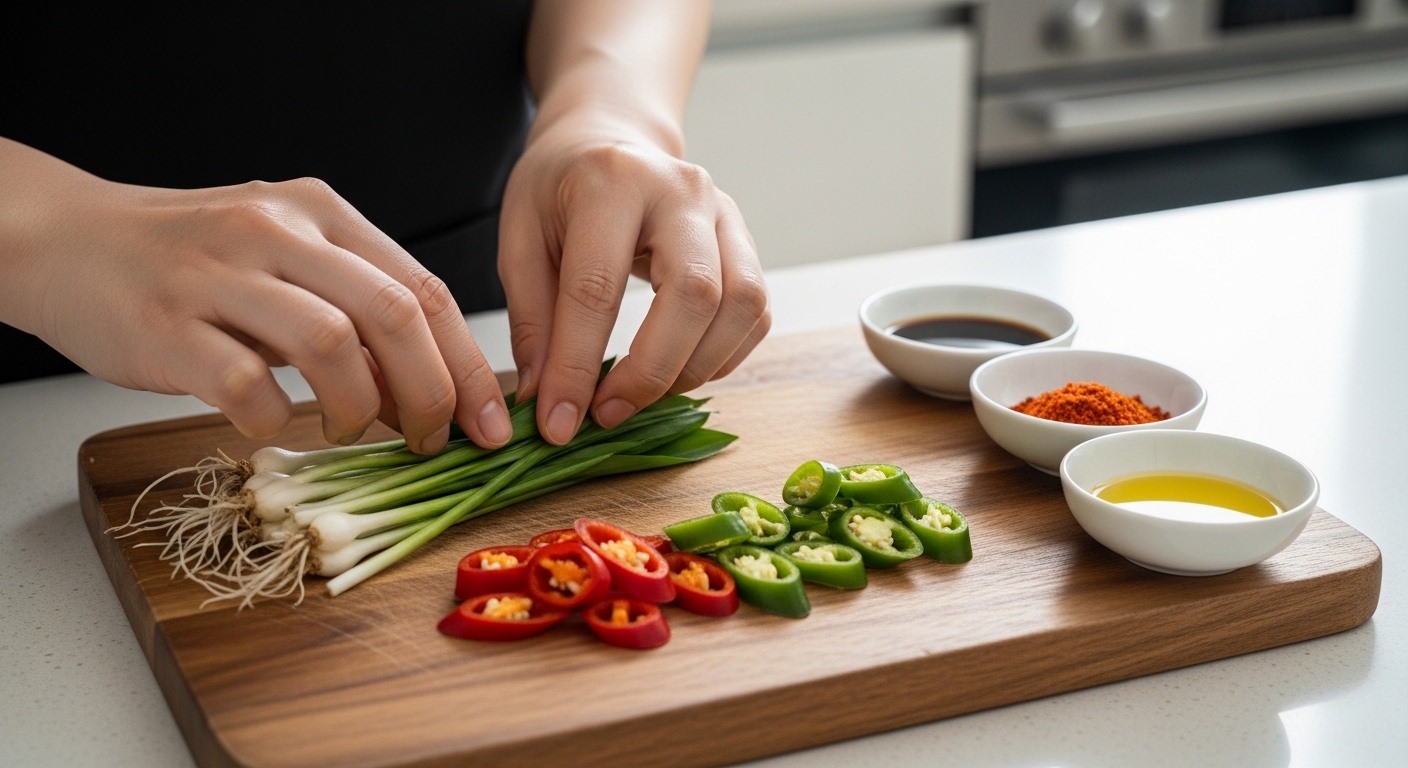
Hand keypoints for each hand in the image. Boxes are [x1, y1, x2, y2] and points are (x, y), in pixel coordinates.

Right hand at [0, 141, 511, 452]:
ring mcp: (220, 276)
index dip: (467, 365)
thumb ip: (356, 310)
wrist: (69, 241)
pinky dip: (278, 418)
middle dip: (432, 393)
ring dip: (361, 407)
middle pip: (392, 315)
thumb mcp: (287, 259)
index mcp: (321, 213)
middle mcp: (277, 231)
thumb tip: (429, 391)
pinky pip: (247, 383)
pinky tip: (277, 425)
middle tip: (431, 440)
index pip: (424, 288)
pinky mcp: (167, 327)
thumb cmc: (195, 260)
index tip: (489, 423)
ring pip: (331, 344)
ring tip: (352, 430)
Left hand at [498, 122, 770, 444]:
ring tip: (644, 394)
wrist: (609, 139)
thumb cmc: (559, 191)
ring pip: (742, 306)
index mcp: (613, 181)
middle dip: (653, 370)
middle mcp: (682, 191)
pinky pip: (756, 314)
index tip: (559, 422)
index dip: (578, 365)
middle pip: (695, 294)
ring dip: (695, 368)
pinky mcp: (747, 242)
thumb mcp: (520, 241)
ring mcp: (726, 213)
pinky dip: (722, 357)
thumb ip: (533, 320)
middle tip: (609, 412)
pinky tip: (678, 370)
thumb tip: (547, 400)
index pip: (598, 287)